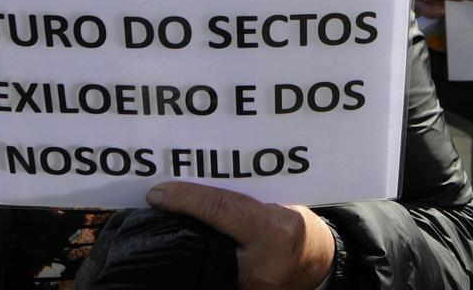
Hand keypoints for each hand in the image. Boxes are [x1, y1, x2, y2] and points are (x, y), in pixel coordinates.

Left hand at [146, 182, 333, 289]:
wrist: (319, 264)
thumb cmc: (298, 226)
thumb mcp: (277, 204)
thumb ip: (240, 201)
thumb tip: (194, 191)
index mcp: (274, 230)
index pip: (222, 209)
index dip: (186, 198)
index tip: (158, 193)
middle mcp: (260, 265)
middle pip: (204, 244)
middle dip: (176, 227)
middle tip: (153, 210)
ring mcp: (250, 289)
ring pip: (203, 265)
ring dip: (182, 247)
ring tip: (161, 228)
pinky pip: (210, 277)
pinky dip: (195, 263)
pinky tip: (181, 251)